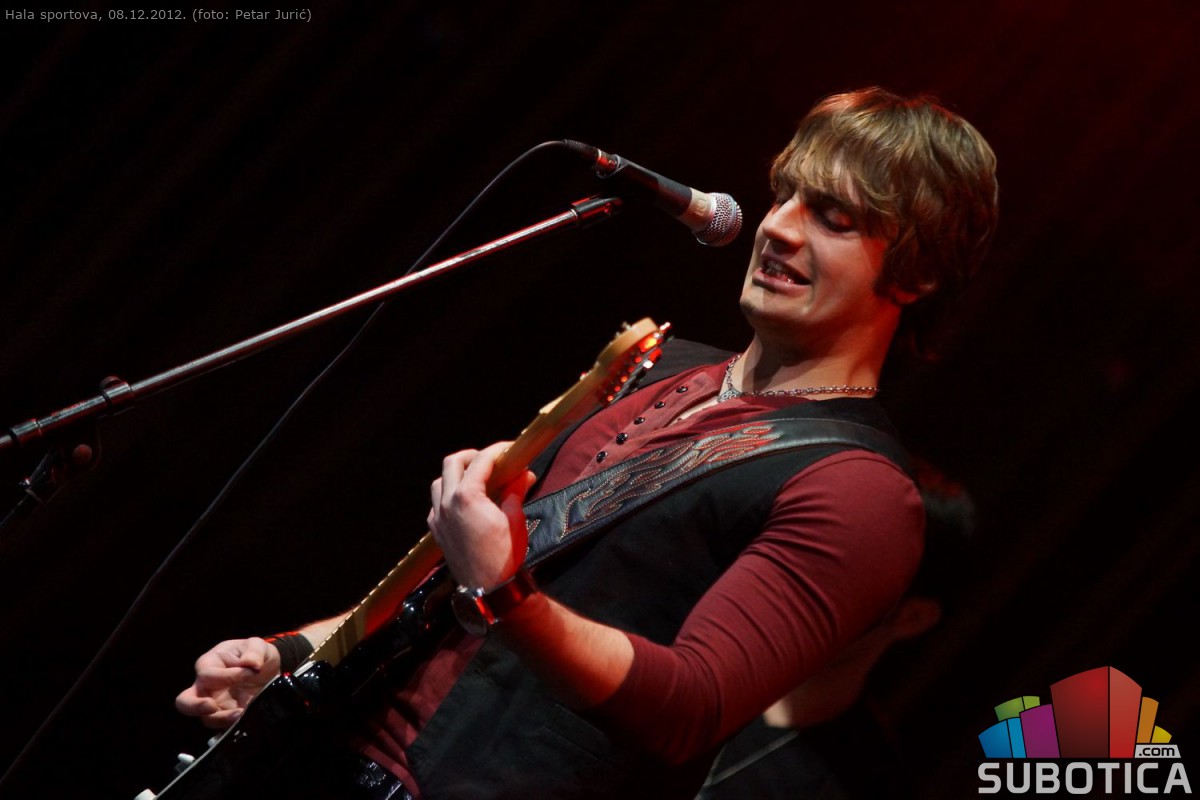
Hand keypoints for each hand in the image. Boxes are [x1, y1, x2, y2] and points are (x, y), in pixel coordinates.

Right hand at [175, 637, 279, 727]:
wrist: (268, 670)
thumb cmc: (255, 654)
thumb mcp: (257, 645)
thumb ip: (254, 651)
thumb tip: (252, 664)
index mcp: (209, 665)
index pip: (208, 675)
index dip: (229, 676)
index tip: (253, 671)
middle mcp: (206, 687)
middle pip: (185, 702)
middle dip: (195, 706)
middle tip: (212, 707)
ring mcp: (216, 704)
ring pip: (207, 718)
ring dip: (222, 718)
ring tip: (241, 714)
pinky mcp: (228, 716)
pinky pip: (225, 726)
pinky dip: (233, 726)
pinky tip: (247, 721)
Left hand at [427, 441, 536, 589]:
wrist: (488, 590)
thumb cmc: (504, 556)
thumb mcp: (515, 519)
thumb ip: (516, 491)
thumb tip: (524, 474)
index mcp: (467, 497)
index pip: (481, 461)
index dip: (497, 451)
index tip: (510, 450)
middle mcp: (447, 503)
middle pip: (452, 463)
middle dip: (472, 457)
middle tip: (491, 461)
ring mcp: (438, 517)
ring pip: (440, 482)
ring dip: (457, 475)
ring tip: (477, 479)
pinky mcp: (436, 531)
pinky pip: (437, 503)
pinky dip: (449, 495)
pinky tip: (466, 502)